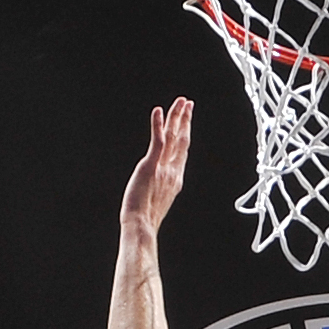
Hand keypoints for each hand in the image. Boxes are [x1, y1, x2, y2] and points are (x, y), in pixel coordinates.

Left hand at [121, 98, 191, 236]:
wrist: (141, 226)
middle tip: (188, 103)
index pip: (182, 149)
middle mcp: (172, 171)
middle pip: (181, 139)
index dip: (185, 132)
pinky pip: (156, 141)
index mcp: (175, 178)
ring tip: (180, 102)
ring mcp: (162, 168)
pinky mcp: (150, 166)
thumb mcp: (158, 199)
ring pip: (172, 137)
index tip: (186, 118)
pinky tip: (158, 111)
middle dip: (185, 119)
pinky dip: (157, 125)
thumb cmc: (145, 219)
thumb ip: (160, 187)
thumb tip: (158, 186)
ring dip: (176, 117)